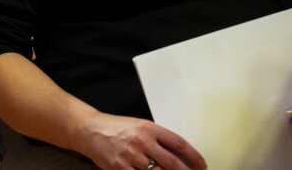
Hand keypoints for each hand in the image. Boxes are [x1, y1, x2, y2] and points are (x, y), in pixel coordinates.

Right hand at [79, 112, 205, 169]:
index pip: (179, 144)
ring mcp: (130, 156)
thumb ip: (157, 138)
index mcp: (149, 128)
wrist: (89, 130)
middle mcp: (141, 141)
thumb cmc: (115, 127)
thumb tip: (180, 154)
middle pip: (173, 162)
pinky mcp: (120, 168)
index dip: (194, 157)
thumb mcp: (139, 126)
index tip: (202, 165)